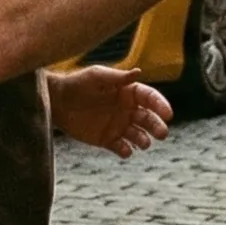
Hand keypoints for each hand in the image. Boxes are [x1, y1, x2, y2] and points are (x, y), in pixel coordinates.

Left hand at [50, 66, 172, 156]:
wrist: (57, 101)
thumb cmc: (78, 84)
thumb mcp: (97, 76)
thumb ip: (117, 77)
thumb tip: (138, 73)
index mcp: (129, 92)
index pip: (150, 98)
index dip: (161, 105)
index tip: (168, 114)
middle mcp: (127, 110)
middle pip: (149, 119)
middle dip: (157, 126)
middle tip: (162, 133)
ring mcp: (119, 126)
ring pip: (139, 135)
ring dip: (144, 140)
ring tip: (144, 143)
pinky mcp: (108, 140)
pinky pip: (122, 148)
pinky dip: (126, 151)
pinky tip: (126, 150)